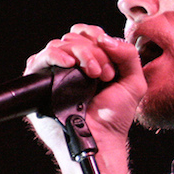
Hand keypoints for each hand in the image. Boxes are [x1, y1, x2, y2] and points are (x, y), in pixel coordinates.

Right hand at [24, 24, 146, 148]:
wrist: (100, 138)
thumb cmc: (114, 116)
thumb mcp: (133, 82)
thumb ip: (128, 55)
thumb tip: (104, 39)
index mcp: (92, 61)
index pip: (89, 34)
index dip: (100, 40)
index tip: (111, 64)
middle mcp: (71, 64)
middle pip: (75, 38)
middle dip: (93, 52)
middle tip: (104, 75)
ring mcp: (55, 72)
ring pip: (60, 45)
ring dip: (80, 54)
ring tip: (93, 75)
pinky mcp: (39, 82)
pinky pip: (40, 58)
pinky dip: (55, 55)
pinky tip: (69, 64)